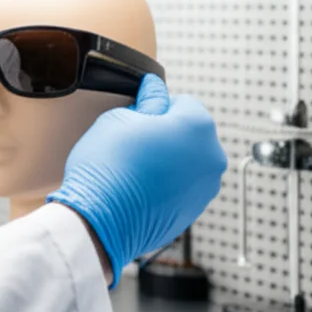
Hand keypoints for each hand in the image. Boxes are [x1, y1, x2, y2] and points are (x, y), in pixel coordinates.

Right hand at [47, 75, 226, 286]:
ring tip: (134, 168)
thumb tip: (155, 89)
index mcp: (198, 126)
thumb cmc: (108, 167)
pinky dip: (165, 183)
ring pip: (186, 160)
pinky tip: (139, 187)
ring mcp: (206, 188)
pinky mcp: (194, 211)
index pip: (182, 101)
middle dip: (165, 133)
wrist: (99, 221)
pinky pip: (182, 186)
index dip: (154, 107)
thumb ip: (147, 100)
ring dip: (166, 159)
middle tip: (132, 143)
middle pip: (188, 132)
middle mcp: (212, 158)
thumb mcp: (119, 118)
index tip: (135, 119)